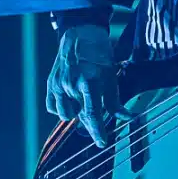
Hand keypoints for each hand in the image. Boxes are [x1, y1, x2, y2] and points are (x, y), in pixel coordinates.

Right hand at [46, 26, 119, 146]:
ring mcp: (58, 85)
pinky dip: (61, 108)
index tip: (102, 143)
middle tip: (98, 127)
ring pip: (65, 114)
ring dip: (75, 114)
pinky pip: (52, 106)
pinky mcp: (50, 83)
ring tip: (83, 104)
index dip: (98, 131)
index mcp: (89, 82)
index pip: (93, 114)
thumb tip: (126, 118)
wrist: (81, 35)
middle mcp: (71, 85)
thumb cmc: (99, 56)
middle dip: (89, 124)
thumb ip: (115, 102)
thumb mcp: (111, 78)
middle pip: (80, 116)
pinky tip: (70, 101)